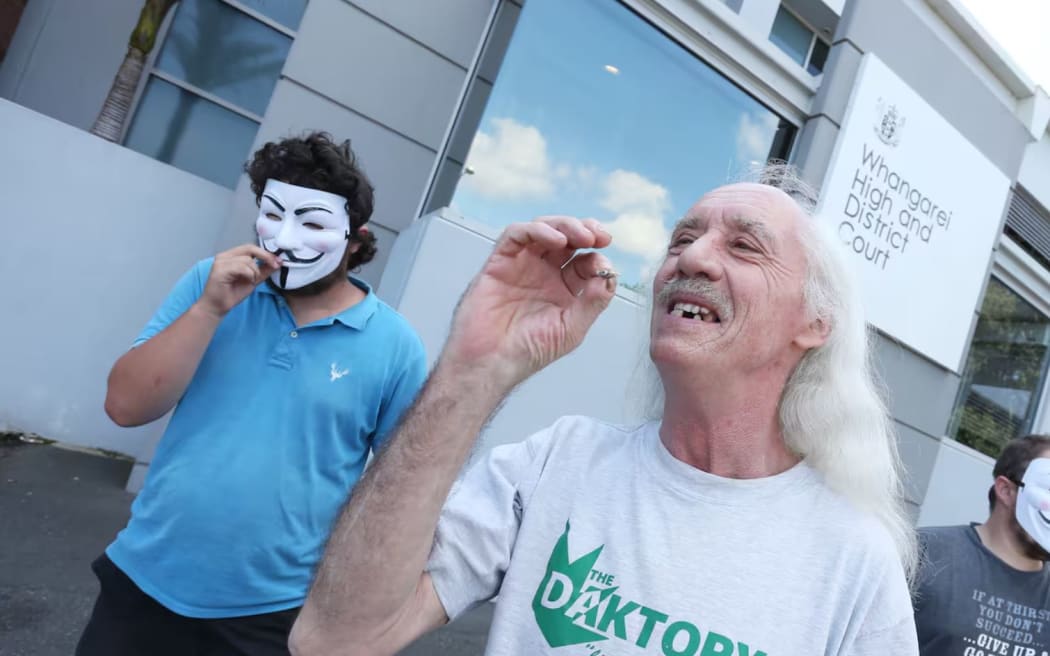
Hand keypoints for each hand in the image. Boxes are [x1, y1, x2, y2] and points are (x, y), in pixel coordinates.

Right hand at [196, 245, 280, 318]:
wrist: (217, 307)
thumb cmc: (231, 294)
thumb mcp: (253, 280)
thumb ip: (263, 270)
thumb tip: (277, 262)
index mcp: (231, 256)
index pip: (250, 248)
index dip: (266, 253)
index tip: (278, 260)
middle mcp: (224, 256)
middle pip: (250, 248)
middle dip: (265, 256)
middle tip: (275, 265)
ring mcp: (221, 262)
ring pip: (247, 260)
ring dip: (255, 272)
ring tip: (251, 281)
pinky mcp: (219, 269)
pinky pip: (241, 267)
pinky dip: (249, 275)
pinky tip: (247, 281)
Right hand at [443, 216, 616, 387]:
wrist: (492, 362)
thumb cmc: (527, 351)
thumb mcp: (572, 328)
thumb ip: (594, 301)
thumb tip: (610, 273)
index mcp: (562, 289)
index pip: (584, 260)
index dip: (597, 255)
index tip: (605, 261)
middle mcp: (543, 274)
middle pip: (566, 238)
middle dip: (585, 231)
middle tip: (599, 236)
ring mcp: (521, 266)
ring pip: (543, 229)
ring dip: (565, 226)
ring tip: (582, 236)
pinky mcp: (499, 262)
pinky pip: (516, 235)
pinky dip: (537, 230)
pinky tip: (556, 240)